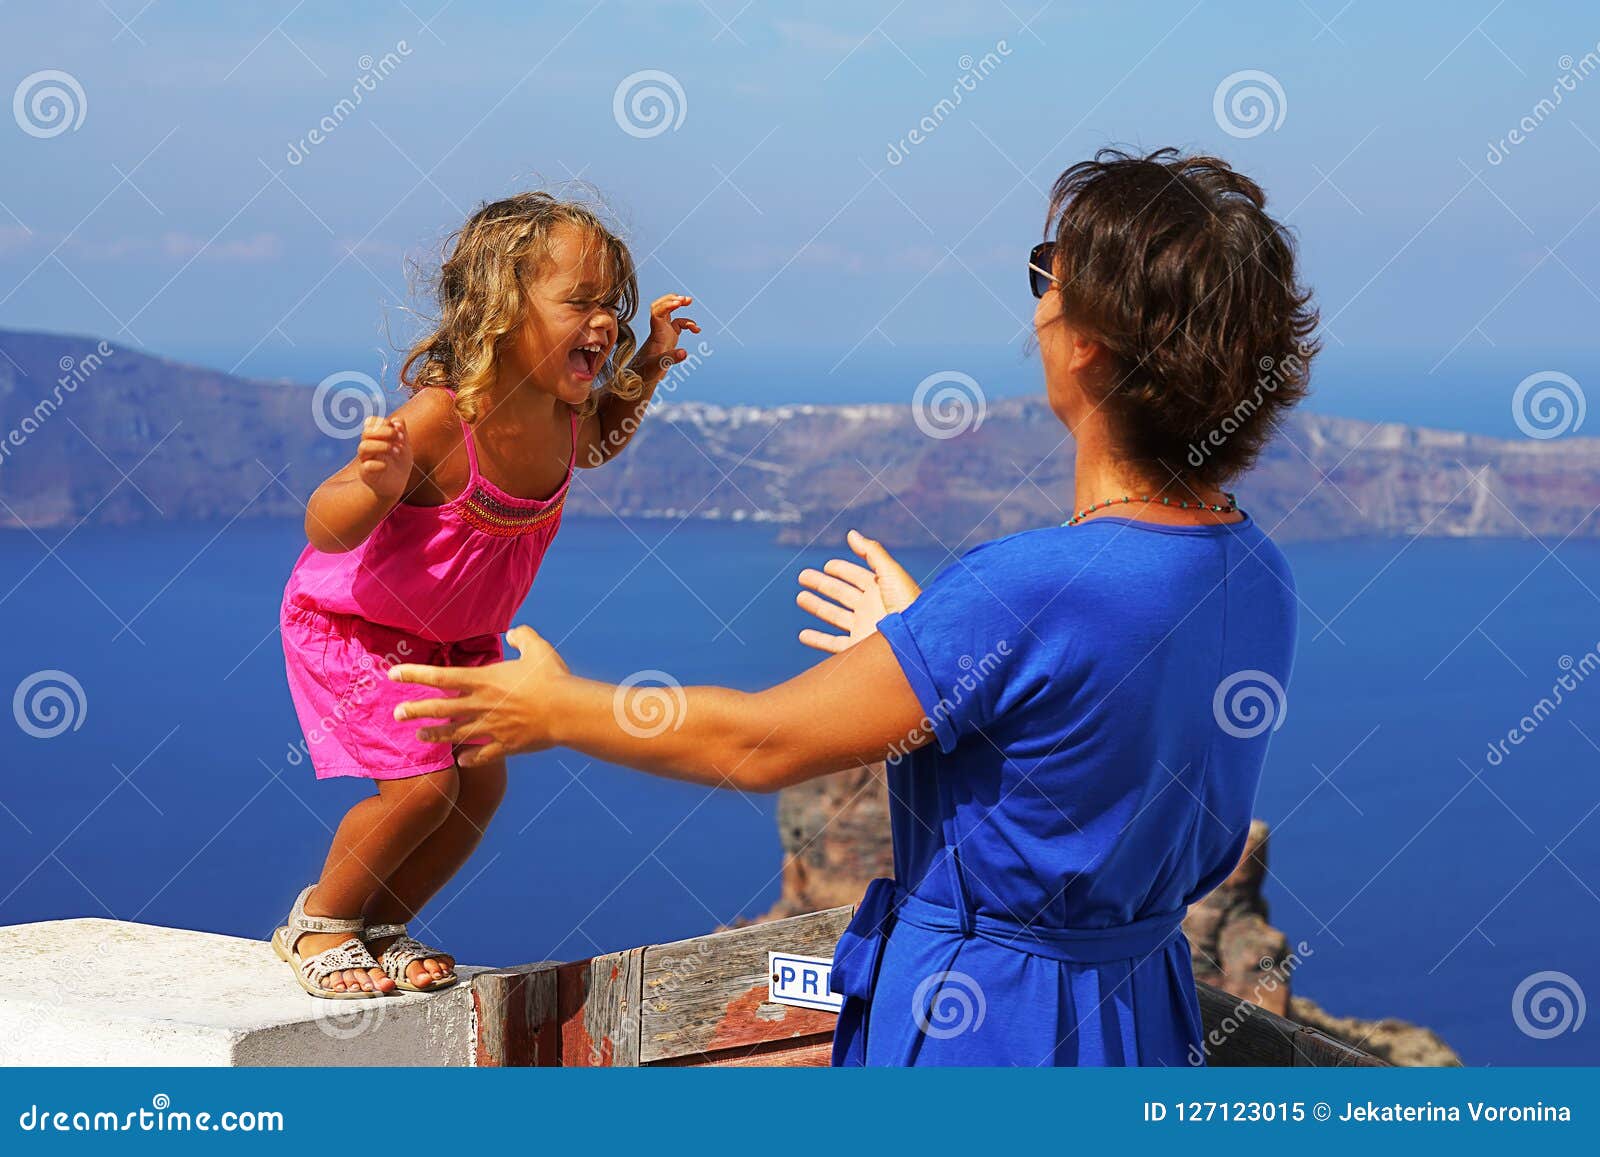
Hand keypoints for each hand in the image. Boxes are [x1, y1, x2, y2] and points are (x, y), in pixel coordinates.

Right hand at [356, 415, 411, 500]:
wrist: (396, 485)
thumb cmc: (398, 463)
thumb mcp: (404, 445)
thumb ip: (401, 432)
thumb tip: (396, 421)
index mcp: (375, 438)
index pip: (370, 422)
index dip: (383, 422)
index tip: (399, 431)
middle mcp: (368, 448)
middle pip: (366, 433)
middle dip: (384, 432)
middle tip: (399, 439)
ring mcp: (366, 461)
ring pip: (363, 447)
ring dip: (382, 446)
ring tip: (396, 451)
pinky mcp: (367, 475)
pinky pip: (367, 466)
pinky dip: (379, 464)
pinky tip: (387, 466)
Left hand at [389, 626, 569, 765]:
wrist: (565, 711)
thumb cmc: (552, 678)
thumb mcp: (538, 648)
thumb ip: (522, 637)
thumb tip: (513, 633)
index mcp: (484, 680)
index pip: (440, 676)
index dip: (414, 674)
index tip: (394, 674)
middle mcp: (481, 704)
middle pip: (440, 709)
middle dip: (416, 711)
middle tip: (397, 714)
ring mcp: (491, 727)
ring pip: (455, 733)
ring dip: (436, 735)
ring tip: (420, 737)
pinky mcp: (505, 745)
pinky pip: (483, 755)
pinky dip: (471, 758)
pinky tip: (462, 761)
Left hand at [632, 293, 699, 375]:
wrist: (640, 377)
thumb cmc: (646, 372)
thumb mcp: (658, 366)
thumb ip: (670, 359)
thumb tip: (685, 353)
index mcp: (656, 333)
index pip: (658, 312)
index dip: (668, 304)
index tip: (679, 302)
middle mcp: (659, 330)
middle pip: (662, 306)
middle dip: (673, 299)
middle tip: (686, 299)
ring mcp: (664, 333)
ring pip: (670, 313)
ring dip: (678, 304)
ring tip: (689, 301)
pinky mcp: (669, 338)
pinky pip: (678, 325)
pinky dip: (688, 323)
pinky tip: (696, 330)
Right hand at [796, 530, 921, 653]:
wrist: (914, 640)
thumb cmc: (907, 604)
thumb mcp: (890, 572)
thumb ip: (871, 551)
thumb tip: (852, 533)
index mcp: (881, 589)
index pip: (857, 577)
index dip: (842, 570)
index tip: (827, 565)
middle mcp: (871, 608)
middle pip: (842, 593)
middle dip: (823, 584)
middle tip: (802, 576)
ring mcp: (864, 627)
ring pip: (835, 616)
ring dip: (817, 606)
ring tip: (801, 598)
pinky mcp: (858, 647)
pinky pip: (833, 644)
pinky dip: (817, 640)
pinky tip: (804, 635)